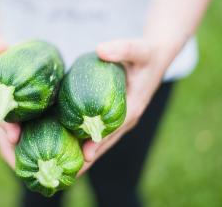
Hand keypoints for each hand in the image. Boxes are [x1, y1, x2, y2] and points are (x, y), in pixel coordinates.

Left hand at [78, 38, 178, 174]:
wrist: (156, 58)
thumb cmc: (146, 55)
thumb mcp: (138, 50)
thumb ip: (122, 49)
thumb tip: (100, 50)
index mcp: (133, 106)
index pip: (114, 128)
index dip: (99, 141)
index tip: (84, 156)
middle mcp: (127, 118)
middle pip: (106, 141)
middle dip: (88, 157)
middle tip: (68, 173)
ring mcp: (122, 119)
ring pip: (102, 140)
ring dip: (86, 154)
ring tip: (66, 170)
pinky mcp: (116, 116)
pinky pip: (101, 133)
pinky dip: (87, 142)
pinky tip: (71, 147)